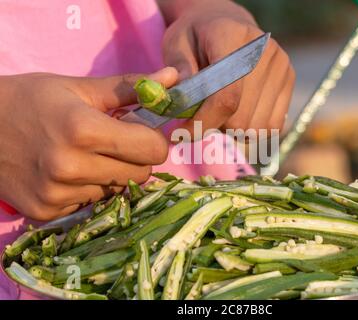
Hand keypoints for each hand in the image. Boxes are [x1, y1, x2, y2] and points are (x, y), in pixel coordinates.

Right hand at [0, 68, 177, 219]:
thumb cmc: (31, 99)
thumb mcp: (80, 88)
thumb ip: (130, 87)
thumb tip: (175, 77)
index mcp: (83, 130)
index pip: (152, 150)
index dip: (153, 139)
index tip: (142, 132)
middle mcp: (70, 166)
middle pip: (141, 174)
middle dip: (136, 158)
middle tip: (114, 143)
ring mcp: (56, 194)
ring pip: (117, 190)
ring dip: (111, 174)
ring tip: (85, 155)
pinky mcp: (45, 212)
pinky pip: (91, 204)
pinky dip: (88, 189)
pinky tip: (67, 172)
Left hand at [161, 0, 294, 134]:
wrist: (226, 22)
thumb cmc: (195, 38)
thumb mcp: (175, 45)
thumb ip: (177, 71)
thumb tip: (179, 100)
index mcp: (229, 36)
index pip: (226, 96)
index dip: (205, 122)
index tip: (183, 134)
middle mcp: (262, 49)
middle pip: (241, 118)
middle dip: (215, 125)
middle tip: (200, 115)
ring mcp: (280, 65)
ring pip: (256, 128)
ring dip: (233, 130)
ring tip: (220, 111)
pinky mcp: (289, 79)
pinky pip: (273, 127)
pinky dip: (253, 130)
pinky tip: (239, 114)